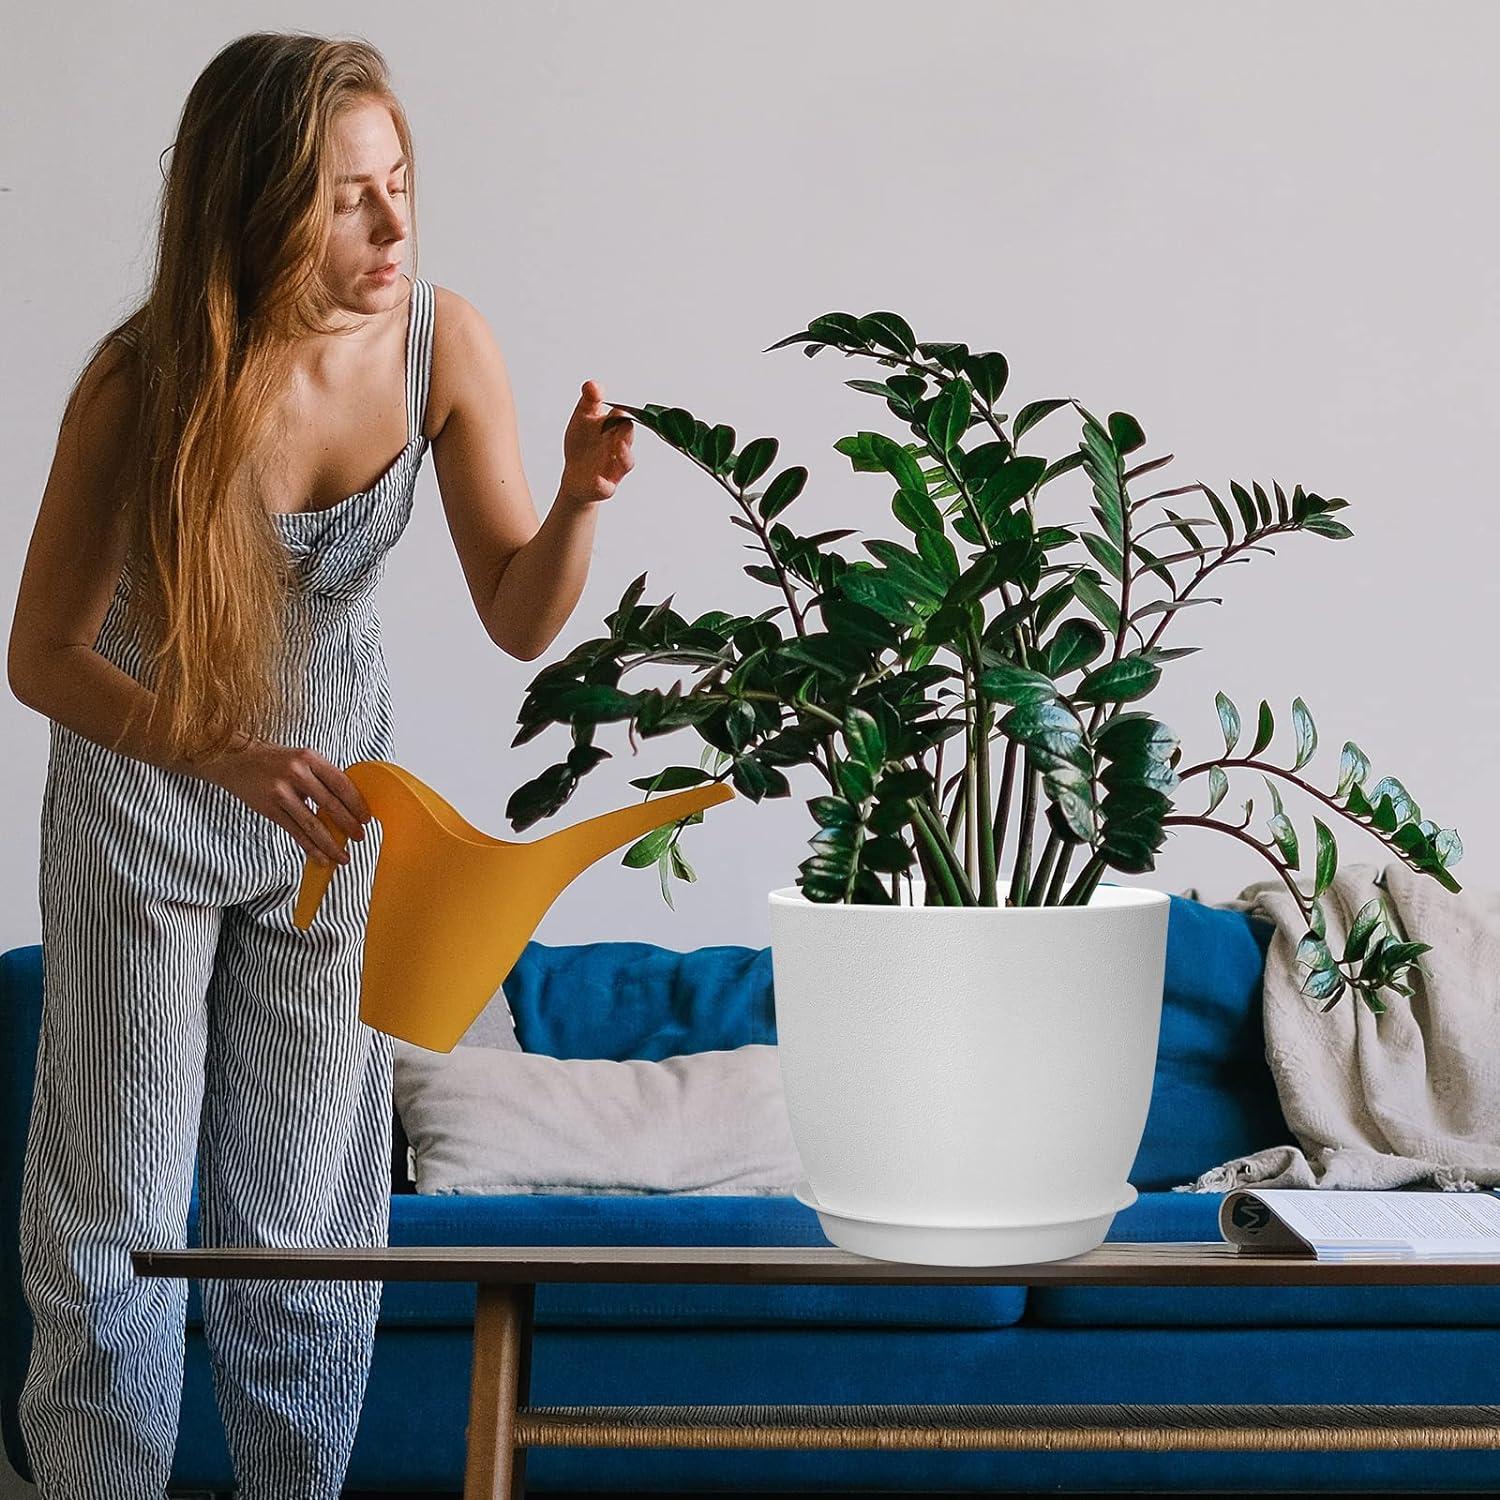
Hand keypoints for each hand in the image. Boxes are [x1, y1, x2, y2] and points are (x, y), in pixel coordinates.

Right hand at [198, 737, 371, 865]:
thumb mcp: (300, 758)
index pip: (341, 783)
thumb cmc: (273, 760)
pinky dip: (311, 848)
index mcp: (309, 758)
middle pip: (330, 805)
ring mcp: (281, 792)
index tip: (366, 818)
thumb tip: (349, 803)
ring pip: (313, 824)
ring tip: (344, 856)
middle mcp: (296, 773)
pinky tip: (322, 858)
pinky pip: (295, 833)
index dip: (357, 803)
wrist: (234, 759)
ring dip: (331, 844)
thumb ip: (321, 777)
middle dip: (348, 825)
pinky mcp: (269, 809)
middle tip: (360, 837)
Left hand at [560, 379, 633, 503]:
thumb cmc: (583, 445)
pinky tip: (597, 479)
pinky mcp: (603, 487)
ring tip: (617, 447)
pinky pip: (607, 488)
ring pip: (626, 463)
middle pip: (628, 438)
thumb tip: (593, 385)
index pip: (623, 418)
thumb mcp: (583, 419)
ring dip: (624, 454)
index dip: (619, 413)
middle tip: (618, 425)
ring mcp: (613, 469)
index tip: (609, 408)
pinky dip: (603, 484)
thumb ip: (589, 401)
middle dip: (625, 432)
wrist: (575, 476)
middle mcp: (618, 449)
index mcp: (615, 430)